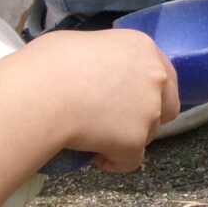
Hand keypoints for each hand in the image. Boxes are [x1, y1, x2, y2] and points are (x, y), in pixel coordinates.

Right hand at [25, 27, 178, 172]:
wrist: (41, 95)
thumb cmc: (49, 65)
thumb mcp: (80, 44)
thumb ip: (104, 58)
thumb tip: (95, 71)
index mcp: (142, 47)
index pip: (163, 74)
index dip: (146, 91)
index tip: (126, 100)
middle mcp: (155, 77)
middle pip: (166, 105)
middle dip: (145, 117)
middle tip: (116, 122)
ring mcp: (149, 110)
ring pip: (148, 133)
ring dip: (125, 137)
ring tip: (94, 136)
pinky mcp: (136, 140)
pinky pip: (131, 161)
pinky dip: (114, 162)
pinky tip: (94, 156)